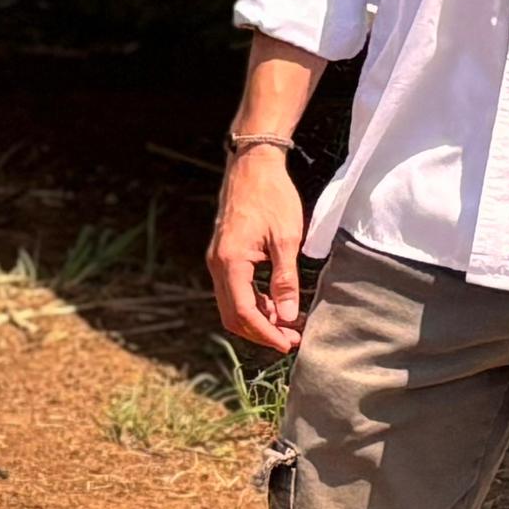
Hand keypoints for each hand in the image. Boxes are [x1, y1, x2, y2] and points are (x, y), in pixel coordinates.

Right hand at [208, 149, 307, 353]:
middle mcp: (217, 264)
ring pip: (232, 304)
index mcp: (230, 262)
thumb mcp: (286, 239)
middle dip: (260, 332)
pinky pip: (234, 289)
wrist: (253, 164)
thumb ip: (285, 280)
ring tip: (288, 324)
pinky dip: (253, 302)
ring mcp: (218, 259)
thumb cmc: (272, 196)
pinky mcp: (224, 254)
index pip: (244, 313)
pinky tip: (276, 303)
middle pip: (233, 315)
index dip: (266, 334)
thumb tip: (286, 317)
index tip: (289, 344)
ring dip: (257, 319)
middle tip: (291, 339)